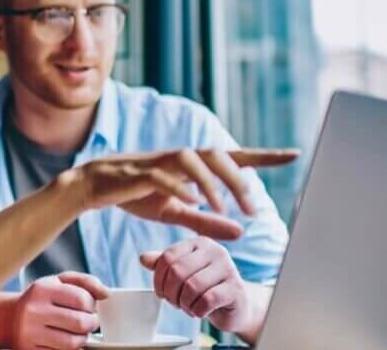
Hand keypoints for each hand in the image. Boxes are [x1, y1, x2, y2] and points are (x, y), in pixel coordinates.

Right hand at [10, 272, 107, 349]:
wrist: (9, 318)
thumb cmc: (41, 298)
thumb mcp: (58, 282)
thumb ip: (85, 282)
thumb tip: (106, 294)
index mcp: (42, 289)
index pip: (81, 299)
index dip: (91, 305)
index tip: (89, 307)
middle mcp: (33, 311)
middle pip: (79, 323)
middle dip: (91, 324)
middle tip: (89, 322)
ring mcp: (30, 333)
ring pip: (72, 343)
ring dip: (82, 339)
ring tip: (79, 333)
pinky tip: (66, 341)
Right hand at [63, 149, 297, 239]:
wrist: (93, 187)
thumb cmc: (136, 195)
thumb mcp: (175, 212)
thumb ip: (206, 220)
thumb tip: (241, 232)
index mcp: (192, 166)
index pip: (234, 157)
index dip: (264, 156)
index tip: (294, 154)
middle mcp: (179, 158)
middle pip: (217, 155)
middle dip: (238, 180)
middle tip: (252, 209)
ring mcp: (158, 161)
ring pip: (192, 159)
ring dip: (211, 182)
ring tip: (223, 208)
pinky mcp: (137, 172)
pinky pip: (162, 175)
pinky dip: (178, 186)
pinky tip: (191, 201)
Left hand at [139, 238, 253, 333]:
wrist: (236, 306)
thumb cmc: (205, 288)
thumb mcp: (183, 274)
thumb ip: (164, 265)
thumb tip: (143, 258)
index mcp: (199, 243)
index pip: (168, 257)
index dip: (158, 279)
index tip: (161, 293)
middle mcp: (215, 251)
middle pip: (178, 271)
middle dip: (171, 293)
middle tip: (174, 303)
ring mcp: (229, 268)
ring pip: (192, 287)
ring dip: (184, 303)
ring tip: (188, 307)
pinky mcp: (236, 289)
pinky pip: (207, 300)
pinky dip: (197, 311)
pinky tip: (200, 311)